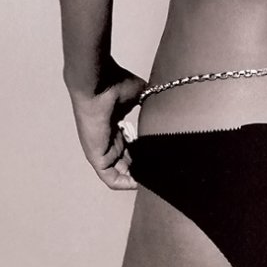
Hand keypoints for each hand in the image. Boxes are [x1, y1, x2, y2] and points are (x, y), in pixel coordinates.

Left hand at [68, 61, 147, 190]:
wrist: (99, 84)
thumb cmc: (115, 83)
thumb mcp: (141, 94)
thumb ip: (152, 104)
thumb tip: (169, 107)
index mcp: (117, 124)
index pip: (131, 146)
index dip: (145, 151)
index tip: (160, 153)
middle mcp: (109, 139)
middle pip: (127, 160)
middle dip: (143, 166)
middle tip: (160, 168)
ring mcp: (102, 149)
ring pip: (121, 172)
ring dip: (137, 176)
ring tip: (153, 176)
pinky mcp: (96, 157)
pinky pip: (111, 179)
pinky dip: (126, 183)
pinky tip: (140, 182)